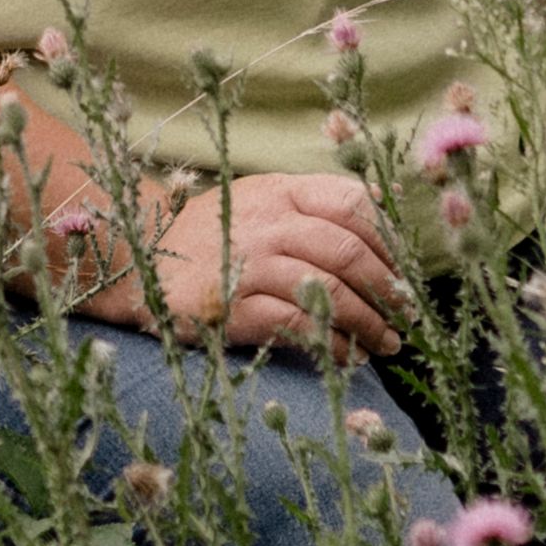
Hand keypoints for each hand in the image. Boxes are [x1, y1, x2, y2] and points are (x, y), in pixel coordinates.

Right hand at [96, 171, 412, 355]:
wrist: (139, 261)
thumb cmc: (215, 233)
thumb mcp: (264, 199)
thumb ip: (319, 201)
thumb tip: (387, 200)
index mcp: (282, 190)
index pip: (355, 205)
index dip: (390, 242)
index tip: (405, 273)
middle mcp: (268, 222)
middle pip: (348, 251)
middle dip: (388, 289)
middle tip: (406, 316)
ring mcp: (249, 264)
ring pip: (328, 291)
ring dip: (369, 322)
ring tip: (386, 342)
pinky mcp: (232, 307)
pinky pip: (298, 325)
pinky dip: (332, 344)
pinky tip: (347, 356)